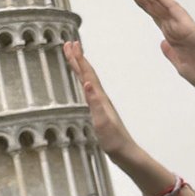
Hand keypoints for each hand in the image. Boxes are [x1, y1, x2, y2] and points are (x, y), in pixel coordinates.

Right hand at [62, 41, 136, 156]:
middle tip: (69, 43)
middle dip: (78, 58)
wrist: (125, 152)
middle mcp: (100, 97)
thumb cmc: (114, 139)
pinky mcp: (99, 109)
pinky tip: (82, 81)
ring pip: (88, 79)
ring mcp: (100, 102)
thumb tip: (87, 83)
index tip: (71, 44)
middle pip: (87, 72)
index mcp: (100, 97)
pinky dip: (83, 80)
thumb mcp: (102, 122)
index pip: (87, 73)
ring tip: (73, 56)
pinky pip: (88, 89)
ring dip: (80, 66)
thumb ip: (95, 102)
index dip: (79, 59)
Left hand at [123, 0, 194, 91]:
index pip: (155, 16)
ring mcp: (181, 26)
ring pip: (160, 5)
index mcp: (174, 38)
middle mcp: (176, 29)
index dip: (142, 4)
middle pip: (154, 7)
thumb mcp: (182, 67)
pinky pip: (173, 9)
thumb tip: (162, 42)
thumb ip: (171, 54)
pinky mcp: (188, 27)